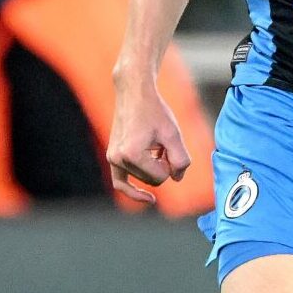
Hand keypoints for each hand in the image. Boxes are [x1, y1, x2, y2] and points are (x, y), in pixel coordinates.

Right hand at [105, 64, 193, 204]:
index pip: (161, 178)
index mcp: (132, 154)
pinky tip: (149, 199)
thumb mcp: (173, 134)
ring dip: (154, 166)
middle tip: (165, 143)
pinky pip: (120, 183)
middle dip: (163, 166)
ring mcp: (112, 158)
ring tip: (157, 144)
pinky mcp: (112, 157)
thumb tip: (176, 178)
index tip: (171, 146)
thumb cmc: (154, 111)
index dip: (172, 165)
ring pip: (143, 178)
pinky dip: (133, 192)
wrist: (134, 93)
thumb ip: (180, 159)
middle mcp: (118, 159)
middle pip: (152, 180)